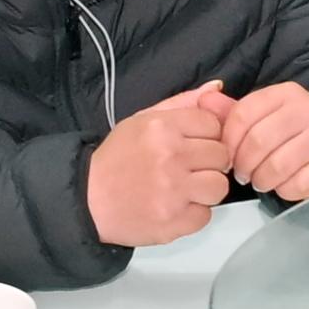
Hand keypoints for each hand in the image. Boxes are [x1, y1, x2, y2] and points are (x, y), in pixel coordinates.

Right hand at [85, 83, 237, 247]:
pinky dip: (193, 214)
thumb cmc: (116, 160)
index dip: (207, 136)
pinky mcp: (173, 220)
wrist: (88, 199)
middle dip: (208, 163)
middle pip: (221, 155)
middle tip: (187, 169)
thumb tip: (217, 89)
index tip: (193, 145)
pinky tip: (174, 206)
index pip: (213, 124)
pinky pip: (206, 216)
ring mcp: (173, 190)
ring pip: (219, 186)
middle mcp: (170, 156)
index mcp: (162, 127)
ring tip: (183, 189)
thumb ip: (182, 104)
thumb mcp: (143, 120)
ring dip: (205, 190)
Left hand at [218, 81, 308, 201]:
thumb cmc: (292, 137)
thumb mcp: (263, 118)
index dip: (228, 141)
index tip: (227, 156)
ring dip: (262, 180)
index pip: (243, 114)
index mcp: (286, 93)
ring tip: (261, 180)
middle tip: (242, 175)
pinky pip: (297, 184)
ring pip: (277, 165)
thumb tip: (205, 99)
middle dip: (243, 164)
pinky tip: (284, 185)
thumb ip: (232, 111)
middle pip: (258, 141)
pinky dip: (284, 190)